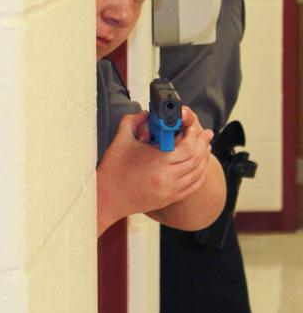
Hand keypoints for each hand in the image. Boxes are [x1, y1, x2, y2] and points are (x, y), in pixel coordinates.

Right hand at [97, 107, 212, 234]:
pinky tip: (201, 167)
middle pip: (196, 159)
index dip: (193, 135)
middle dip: (203, 144)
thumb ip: (133, 120)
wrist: (106, 199)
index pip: (188, 147)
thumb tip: (147, 113)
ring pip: (197, 174)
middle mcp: (167, 178)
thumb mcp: (121, 139)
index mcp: (157, 162)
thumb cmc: (112, 170)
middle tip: (206, 133)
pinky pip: (192, 187)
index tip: (191, 127)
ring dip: (204, 159)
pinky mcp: (169, 199)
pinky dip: (200, 175)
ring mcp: (170, 191)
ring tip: (207, 147)